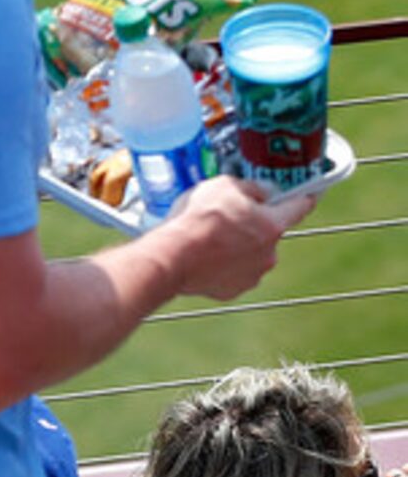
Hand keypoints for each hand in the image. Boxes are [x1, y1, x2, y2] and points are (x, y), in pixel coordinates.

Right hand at [156, 176, 313, 302]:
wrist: (170, 258)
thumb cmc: (196, 222)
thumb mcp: (223, 186)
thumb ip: (249, 188)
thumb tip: (258, 193)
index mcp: (273, 225)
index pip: (301, 207)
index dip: (302, 198)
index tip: (306, 195)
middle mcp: (269, 253)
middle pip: (270, 234)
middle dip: (254, 227)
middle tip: (229, 220)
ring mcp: (252, 274)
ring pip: (251, 256)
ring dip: (238, 248)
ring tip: (210, 241)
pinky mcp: (232, 290)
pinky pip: (233, 275)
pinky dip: (222, 267)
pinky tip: (204, 258)